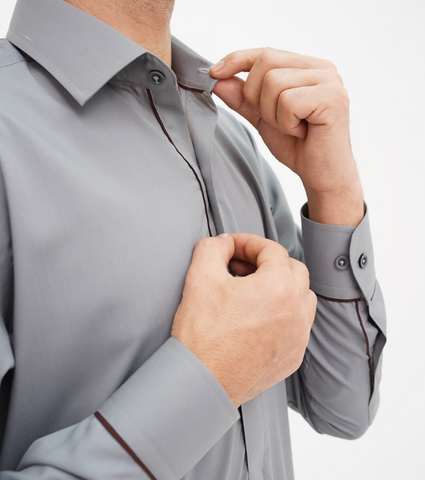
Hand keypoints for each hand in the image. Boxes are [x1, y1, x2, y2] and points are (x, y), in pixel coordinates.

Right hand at [171, 233, 316, 406]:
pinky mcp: (293, 357)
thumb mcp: (200, 277)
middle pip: (293, 269)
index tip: (231, 247)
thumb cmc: (203, 336)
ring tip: (251, 290)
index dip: (248, 242)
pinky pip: (298, 324)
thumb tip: (224, 243)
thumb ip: (213, 247)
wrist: (202, 383)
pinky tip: (257, 317)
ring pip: (302, 296)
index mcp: (280, 288)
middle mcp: (298, 312)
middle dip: (267, 262)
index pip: (272, 250)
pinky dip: (283, 312)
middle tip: (240, 266)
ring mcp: (298, 337)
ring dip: (281, 285)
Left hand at [210, 48, 363, 225]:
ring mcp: (330, 82)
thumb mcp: (262, 119)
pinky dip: (286, 123)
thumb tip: (218, 79)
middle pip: (266, 62)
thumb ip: (242, 99)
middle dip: (257, 97)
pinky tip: (302, 132)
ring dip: (273, 114)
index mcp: (307, 68)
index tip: (214, 73)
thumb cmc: (298, 146)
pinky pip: (288, 101)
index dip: (237, 59)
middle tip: (275, 121)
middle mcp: (321, 68)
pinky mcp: (333, 98)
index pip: (266, 52)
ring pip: (274, 82)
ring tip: (292, 128)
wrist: (321, 175)